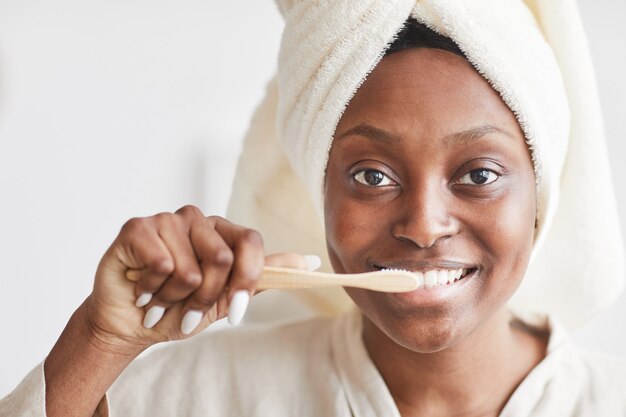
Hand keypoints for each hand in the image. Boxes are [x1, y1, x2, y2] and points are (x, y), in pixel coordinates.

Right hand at [84, 205, 314, 350]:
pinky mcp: (138, 227)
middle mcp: (197, 220)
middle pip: (222, 259)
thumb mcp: (228, 297)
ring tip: (160, 296)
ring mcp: (168, 220)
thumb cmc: (179, 309)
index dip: (246, 280)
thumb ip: (266, 276)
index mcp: (222, 233)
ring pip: (190, 268)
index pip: (252, 243)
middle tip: (185, 307)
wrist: (132, 324)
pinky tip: (142, 287)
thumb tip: (312, 263)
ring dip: (175, 297)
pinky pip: (161, 263)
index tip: (235, 313)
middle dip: (205, 298)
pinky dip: (152, 288)